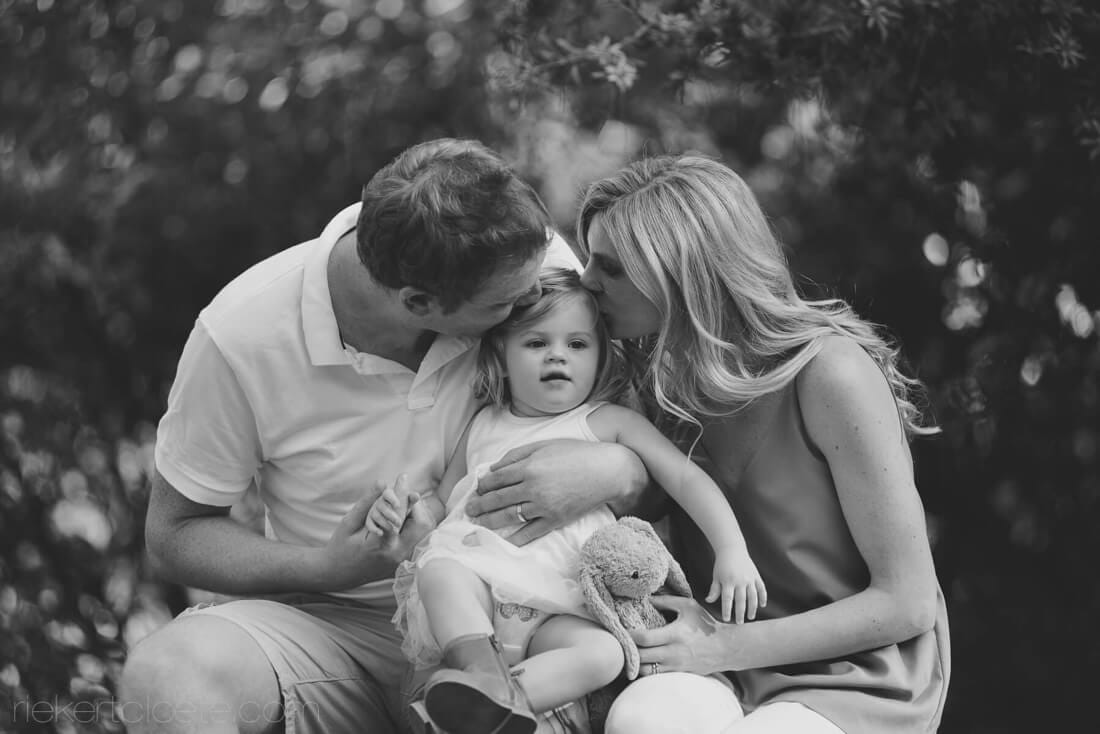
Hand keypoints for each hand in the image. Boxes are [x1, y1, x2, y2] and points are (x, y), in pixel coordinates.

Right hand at [312, 475, 433, 589]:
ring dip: (416, 513)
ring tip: (404, 503)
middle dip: (416, 504)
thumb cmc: (340, 547)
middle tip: (406, 492)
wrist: (338, 575)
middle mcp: (397, 554)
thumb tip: (382, 482)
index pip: (401, 514)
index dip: (403, 494)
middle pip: (422, 524)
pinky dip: (413, 524)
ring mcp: (402, 560)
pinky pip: (417, 538)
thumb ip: (367, 503)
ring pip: (423, 531)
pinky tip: (403, 516)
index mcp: (382, 544)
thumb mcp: (349, 522)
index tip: (403, 477)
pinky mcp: (404, 561)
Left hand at [466, 440, 640, 545]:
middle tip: (469, 509)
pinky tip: (502, 542)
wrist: (607, 471)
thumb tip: (495, 467)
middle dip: (480, 504)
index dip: (483, 485)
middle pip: (498, 498)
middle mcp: (532, 487)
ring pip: (508, 516)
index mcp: (529, 466)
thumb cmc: (576, 453)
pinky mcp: (554, 520)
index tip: (477, 488)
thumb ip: (517, 454)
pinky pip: (529, 533)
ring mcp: (543, 506)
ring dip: (489, 521)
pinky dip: (514, 539)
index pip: (496, 478)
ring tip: (477, 523)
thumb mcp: (545, 444)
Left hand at [631, 595, 730, 676]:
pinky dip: (647, 670)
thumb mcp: (688, 606)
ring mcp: (676, 667)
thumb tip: (646, 598)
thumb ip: (666, 601)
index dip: (629, 635)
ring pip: (646, 672)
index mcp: (674, 635)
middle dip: (628, 651)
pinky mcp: (678, 674)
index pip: (644, 639)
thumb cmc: (707, 624)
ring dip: (636, 663)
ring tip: (631, 654)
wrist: (727, 648)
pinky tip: (644, 661)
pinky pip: (656, 676)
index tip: (621, 630)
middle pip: (641, 657)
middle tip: (621, 644)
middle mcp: (673, 653)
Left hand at [706, 546, 767, 623]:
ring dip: (752, 608)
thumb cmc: (722, 565)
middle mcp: (740, 580)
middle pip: (741, 600)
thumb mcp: (716, 576)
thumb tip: (709, 601)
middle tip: (739, 622)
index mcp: (728, 581)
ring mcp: (749, 578)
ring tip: (750, 617)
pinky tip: (762, 605)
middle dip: (740, 612)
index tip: (726, 619)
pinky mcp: (756, 576)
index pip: (727, 599)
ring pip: (753, 596)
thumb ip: (714, 590)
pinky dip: (763, 597)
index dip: (727, 609)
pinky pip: (761, 588)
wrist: (732, 549)